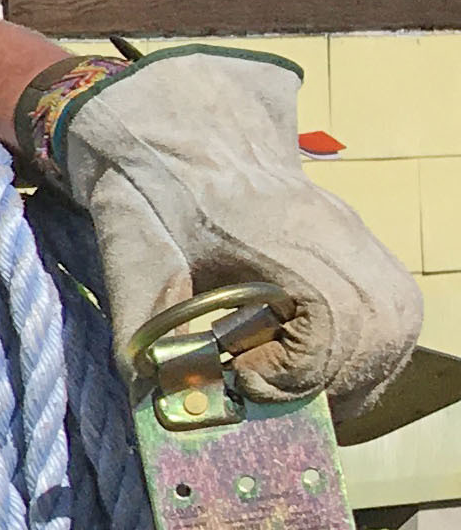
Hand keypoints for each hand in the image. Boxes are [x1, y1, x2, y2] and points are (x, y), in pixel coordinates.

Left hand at [44, 49, 422, 414]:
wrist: (175, 132)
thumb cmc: (149, 190)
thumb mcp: (131, 253)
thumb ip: (141, 324)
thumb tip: (151, 392)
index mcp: (275, 226)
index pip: (334, 315)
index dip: (301, 366)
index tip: (249, 377)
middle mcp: (333, 227)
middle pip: (381, 325)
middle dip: (335, 383)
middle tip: (276, 397)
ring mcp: (356, 232)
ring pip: (397, 321)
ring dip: (358, 373)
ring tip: (300, 390)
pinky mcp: (362, 242)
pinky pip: (394, 309)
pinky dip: (367, 351)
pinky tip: (319, 365)